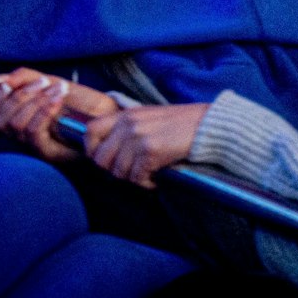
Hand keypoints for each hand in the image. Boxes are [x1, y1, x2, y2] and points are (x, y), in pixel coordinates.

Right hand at [0, 68, 117, 162]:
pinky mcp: (47, 152)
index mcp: (16, 118)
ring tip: (57, 89)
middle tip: (43, 82)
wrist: (104, 113)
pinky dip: (44, 111)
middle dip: (19, 97)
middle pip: (1, 120)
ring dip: (36, 101)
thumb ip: (21, 78)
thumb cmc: (75, 99)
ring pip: (17, 124)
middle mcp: (20, 135)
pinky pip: (33, 132)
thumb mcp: (47, 82)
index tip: (7, 86)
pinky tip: (58, 99)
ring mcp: (33, 145)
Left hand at [84, 103, 208, 189]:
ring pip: (118, 172)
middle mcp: (128, 124)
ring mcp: (138, 137)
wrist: (206, 125)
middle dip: (113, 171)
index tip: (105, 160)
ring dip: (132, 178)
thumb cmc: (180, 124)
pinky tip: (156, 177)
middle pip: (100, 158)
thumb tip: (108, 149)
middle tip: (131, 172)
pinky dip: (146, 183)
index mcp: (125, 114)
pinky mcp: (151, 151)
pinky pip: (136, 178)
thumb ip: (127, 128)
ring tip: (147, 174)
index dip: (92, 150)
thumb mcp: (148, 118)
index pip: (90, 131)